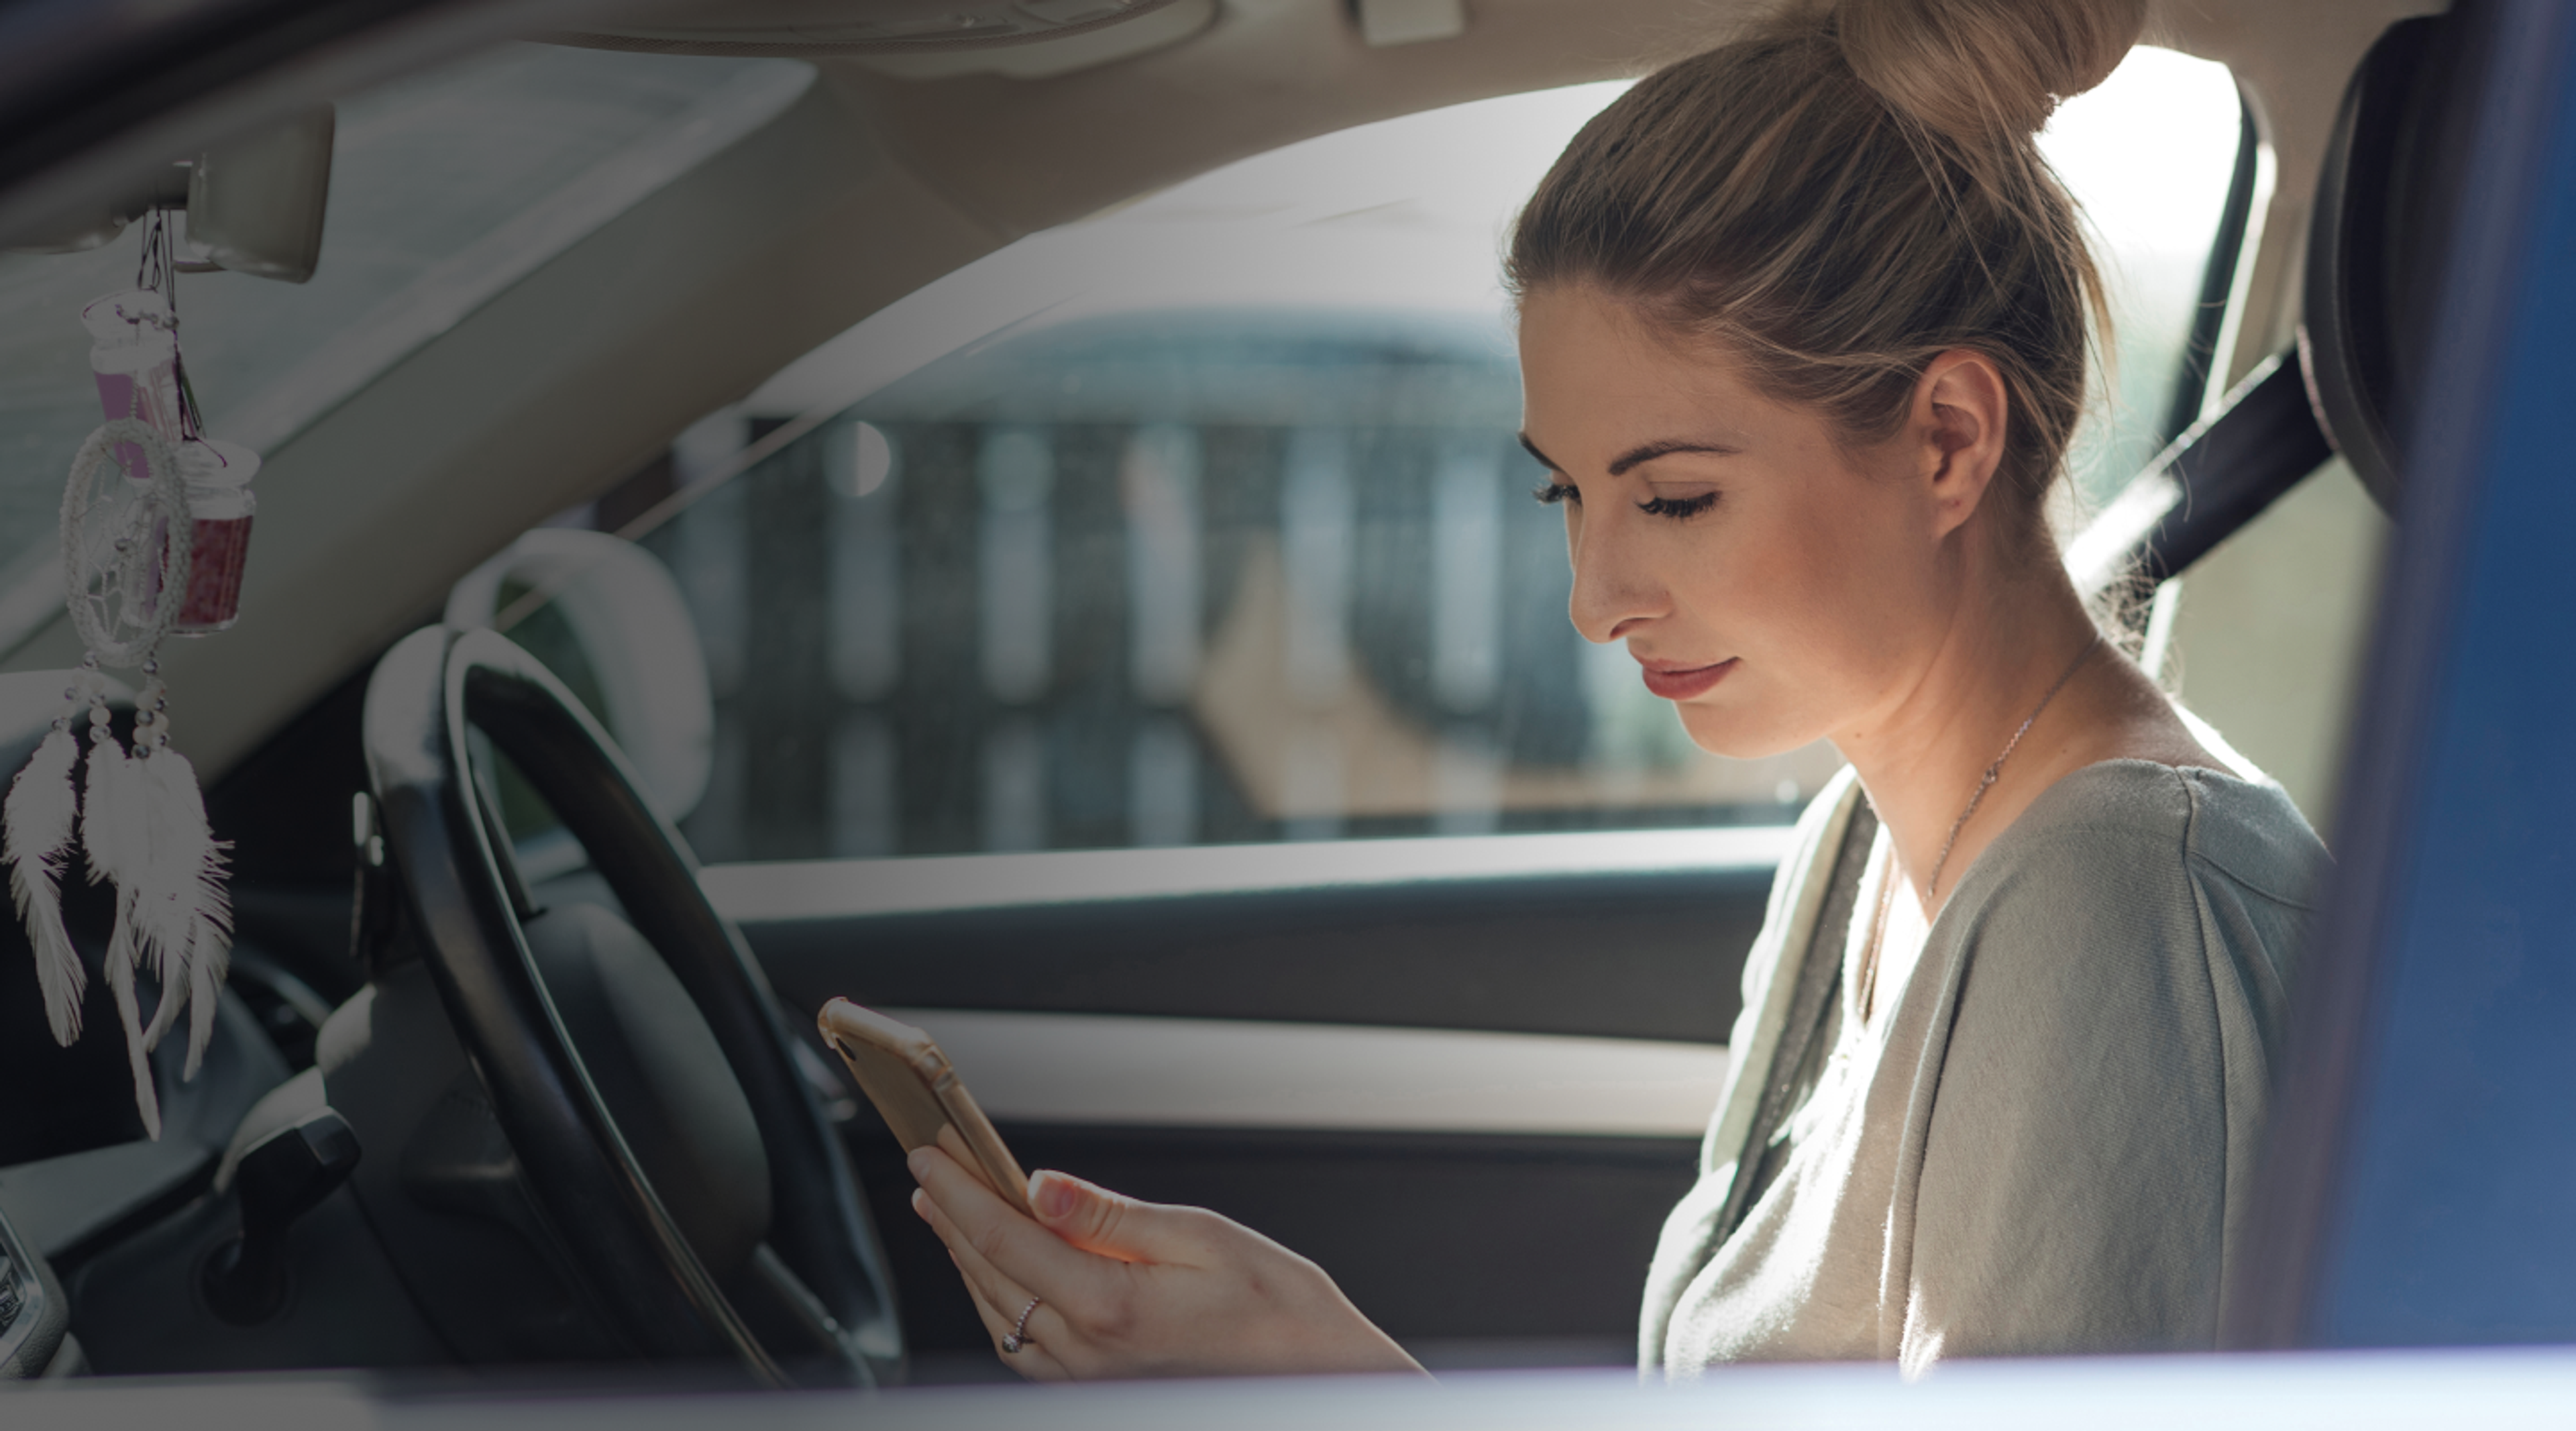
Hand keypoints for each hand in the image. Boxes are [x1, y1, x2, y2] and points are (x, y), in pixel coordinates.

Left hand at [906, 1135, 1425, 1380]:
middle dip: (952, 1217)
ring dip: (966, 1258)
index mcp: (1110, 1308)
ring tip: (948, 1211)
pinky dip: (998, 1299)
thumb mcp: (1201, 1236)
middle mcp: (1089, 1353)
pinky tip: (997, 1271)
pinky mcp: (1100, 1386)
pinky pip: (1024, 1344)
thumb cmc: (1279, 1309)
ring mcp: (1090, 1377)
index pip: (1005, 1239)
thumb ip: (1109, 1215)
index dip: (960, 1192)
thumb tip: (1040, 1186)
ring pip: (1000, 1312)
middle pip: (990, 1275)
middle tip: (928, 1170)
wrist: (1317, 1376)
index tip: (931, 1155)